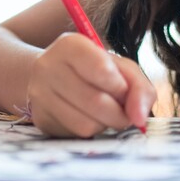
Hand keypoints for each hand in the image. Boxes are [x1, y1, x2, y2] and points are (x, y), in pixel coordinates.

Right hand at [26, 33, 154, 137]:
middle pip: (96, 102)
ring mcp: (40, 95)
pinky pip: (76, 135)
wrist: (50, 78)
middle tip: (123, 110)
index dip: (121, 86)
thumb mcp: (119, 67)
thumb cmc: (93, 70)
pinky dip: (91, 131)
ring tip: (105, 113)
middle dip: (120, 113)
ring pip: (86, 124)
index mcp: (70, 45)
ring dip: (106, 124)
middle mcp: (49, 67)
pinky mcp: (41, 119)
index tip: (123, 89)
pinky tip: (88, 118)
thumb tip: (139, 117)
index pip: (102, 70)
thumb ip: (138, 87)